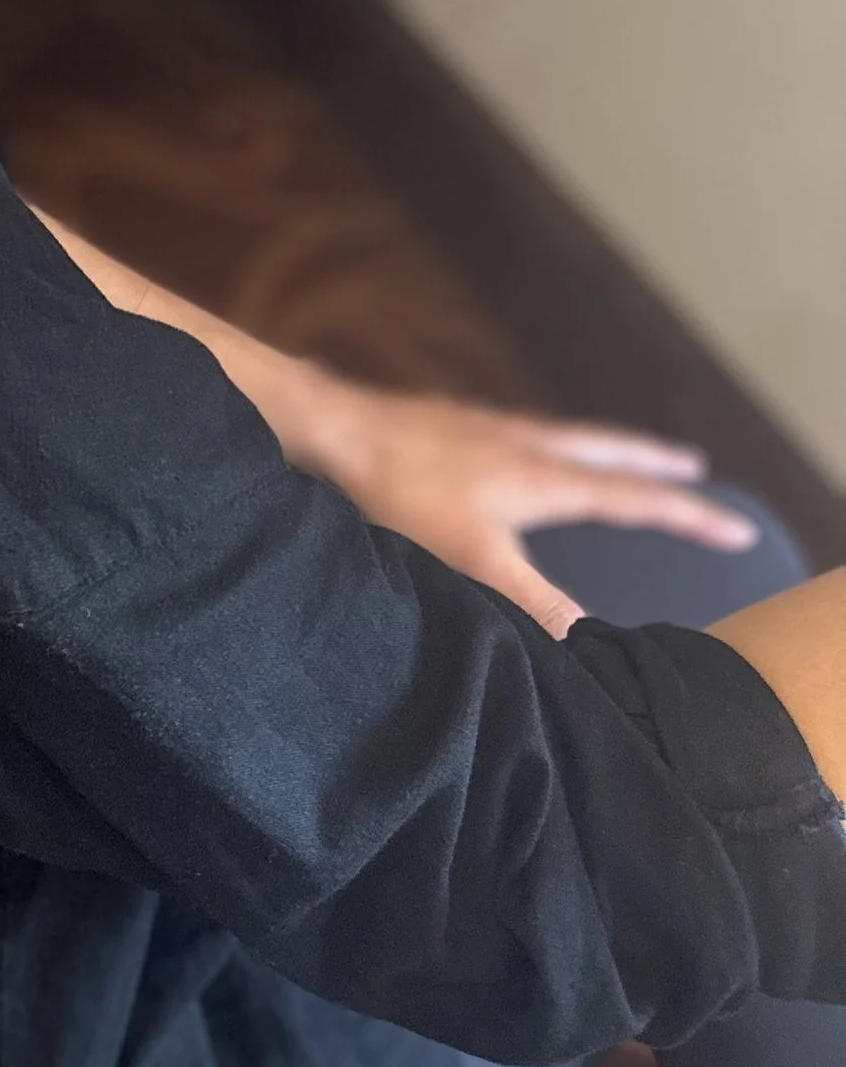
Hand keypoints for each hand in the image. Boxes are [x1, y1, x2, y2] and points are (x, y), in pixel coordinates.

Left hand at [293, 377, 760, 637]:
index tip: (737, 529)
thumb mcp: (471, 562)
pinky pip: (523, 435)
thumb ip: (532, 603)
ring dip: (605, 449)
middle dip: (652, 461)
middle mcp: (522, 442)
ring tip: (622, 456)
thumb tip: (590, 639)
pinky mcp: (450, 427)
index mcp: (540, 475)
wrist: (329, 429)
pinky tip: (527, 455)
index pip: (632, 497)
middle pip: (605, 450)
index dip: (686, 515)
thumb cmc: (398, 493)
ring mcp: (485, 428)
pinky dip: (551, 446)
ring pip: (564, 438)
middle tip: (694, 463)